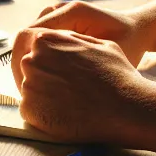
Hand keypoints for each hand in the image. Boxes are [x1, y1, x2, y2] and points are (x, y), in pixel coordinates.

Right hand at [11, 0, 144, 87]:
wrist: (138, 30)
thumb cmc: (129, 43)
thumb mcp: (108, 56)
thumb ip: (80, 63)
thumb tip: (49, 79)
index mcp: (71, 13)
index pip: (29, 34)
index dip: (22, 60)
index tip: (25, 84)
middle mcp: (61, 9)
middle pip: (25, 35)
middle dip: (22, 62)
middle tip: (25, 89)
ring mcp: (59, 13)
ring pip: (30, 38)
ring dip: (28, 59)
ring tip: (33, 84)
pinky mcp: (61, 22)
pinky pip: (40, 39)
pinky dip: (38, 56)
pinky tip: (44, 75)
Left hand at [14, 29, 153, 143]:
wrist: (126, 108)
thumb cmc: (117, 75)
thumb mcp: (99, 44)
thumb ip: (72, 41)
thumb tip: (59, 40)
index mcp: (46, 40)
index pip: (31, 46)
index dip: (44, 59)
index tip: (54, 70)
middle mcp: (32, 60)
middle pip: (29, 69)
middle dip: (43, 77)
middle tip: (65, 89)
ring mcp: (29, 86)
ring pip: (30, 90)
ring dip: (44, 96)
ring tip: (69, 103)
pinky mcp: (30, 110)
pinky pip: (31, 110)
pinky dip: (44, 113)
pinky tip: (66, 115)